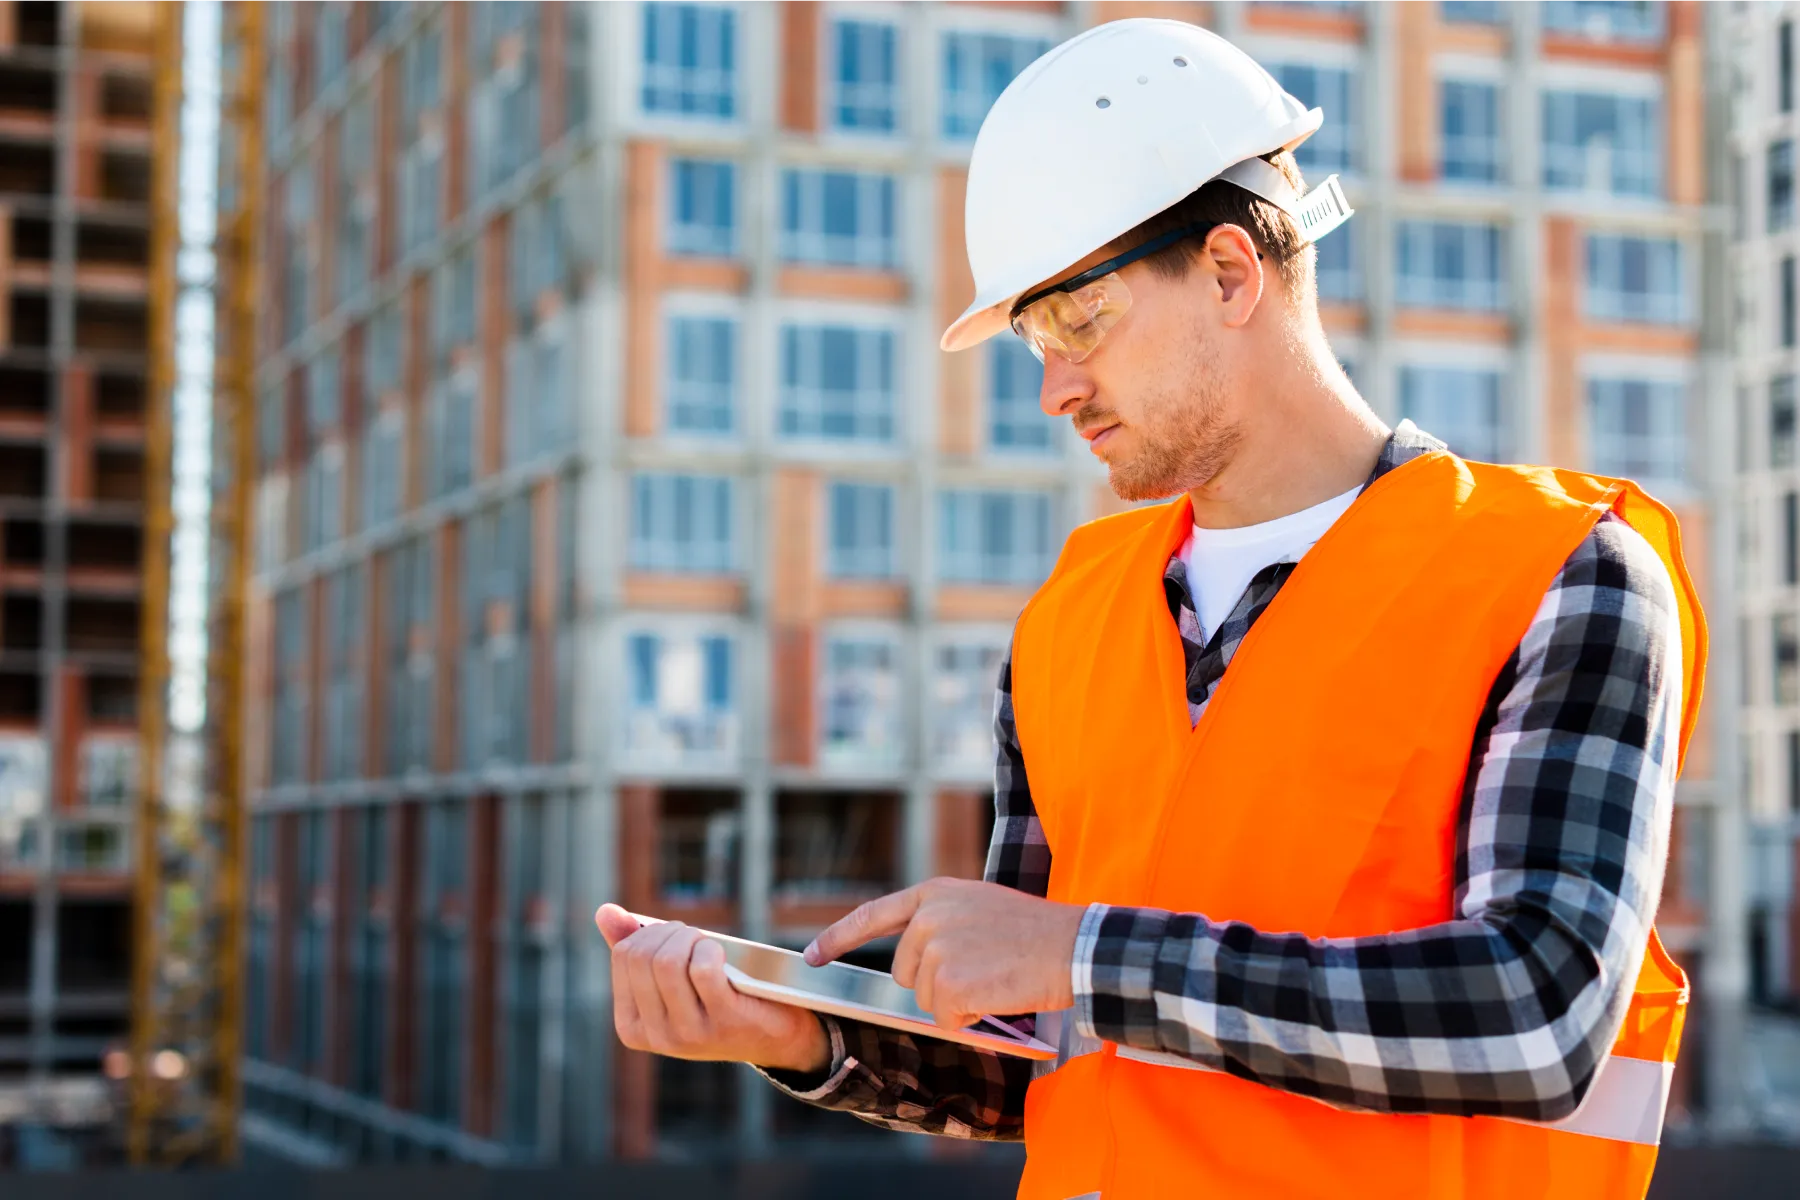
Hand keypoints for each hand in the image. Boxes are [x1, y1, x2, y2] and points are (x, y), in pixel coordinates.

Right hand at [595, 903, 830, 1073]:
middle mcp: (656, 1036)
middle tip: (693, 936)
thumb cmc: (714, 999)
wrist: (770, 1035)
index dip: (650, 933)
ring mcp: (688, 1033)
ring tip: (706, 943)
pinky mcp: (723, 1021)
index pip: (623, 956)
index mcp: (631, 1027)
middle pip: (644, 956)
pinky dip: (711, 949)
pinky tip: (721, 954)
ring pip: (669, 961)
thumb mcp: (671, 980)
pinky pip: (703, 969)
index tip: (674, 936)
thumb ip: (635, 949)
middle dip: (670, 931)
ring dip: (691, 938)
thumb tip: (603, 912)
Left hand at [804, 878, 1085, 1030]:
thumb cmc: (1034, 932)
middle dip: (937, 983)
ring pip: (926, 999)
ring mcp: (937, 949)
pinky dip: (969, 1019)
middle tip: (983, 970)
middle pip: (905, 972)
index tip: (811, 956)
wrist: (1073, 945)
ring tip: (995, 978)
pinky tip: (996, 996)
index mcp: (935, 893)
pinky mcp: (950, 983)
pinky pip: (945, 1019)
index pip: (873, 914)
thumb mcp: (979, 908)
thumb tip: (914, 967)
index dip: (838, 938)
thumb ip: (941, 924)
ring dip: (958, 1002)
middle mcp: (928, 917)